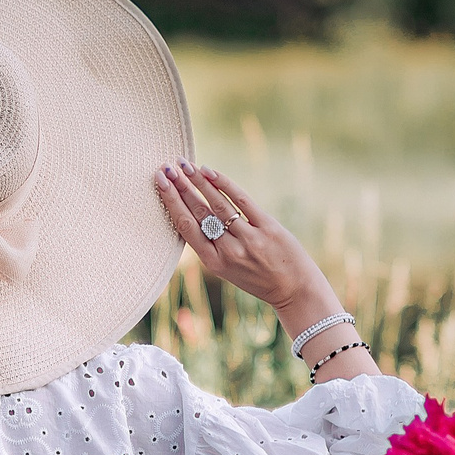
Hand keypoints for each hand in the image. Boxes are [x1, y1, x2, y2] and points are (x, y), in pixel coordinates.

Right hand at [154, 163, 322, 315]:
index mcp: (213, 262)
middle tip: (166, 168)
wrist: (294, 289)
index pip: (185, 226)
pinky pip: (241, 201)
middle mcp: (228, 251)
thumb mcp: (227, 269)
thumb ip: (212, 245)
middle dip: (180, 188)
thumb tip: (194, 212)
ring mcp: (248, 239)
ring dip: (198, 182)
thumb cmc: (258, 278)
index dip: (170, 202)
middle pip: (198, 213)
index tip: (160, 183)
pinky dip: (224, 184)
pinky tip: (210, 172)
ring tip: (185, 165)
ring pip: (217, 204)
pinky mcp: (267, 228)